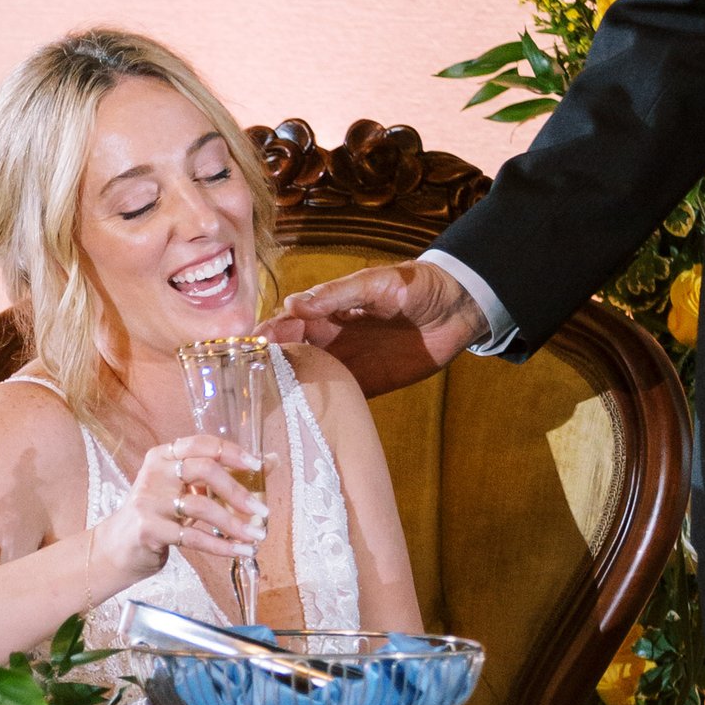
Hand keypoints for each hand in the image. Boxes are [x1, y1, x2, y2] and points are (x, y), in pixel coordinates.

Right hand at [90, 432, 266, 596]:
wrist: (118, 548)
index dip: (233, 453)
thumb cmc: (159, 515)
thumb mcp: (186, 490)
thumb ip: (223, 475)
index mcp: (164, 456)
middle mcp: (155, 473)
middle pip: (204, 470)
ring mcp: (149, 500)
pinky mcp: (148, 529)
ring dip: (234, 524)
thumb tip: (271, 461)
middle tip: (262, 511)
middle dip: (238, 491)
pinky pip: (192, 536)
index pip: (202, 444)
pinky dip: (221, 545)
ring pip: (200, 506)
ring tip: (256, 536)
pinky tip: (240, 551)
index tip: (258, 466)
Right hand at [265, 262, 482, 392]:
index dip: (265, 336)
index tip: (247, 351)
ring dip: (285, 392)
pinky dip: (316, 409)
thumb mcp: (375, 284)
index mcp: (326, 310)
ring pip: (304, 380)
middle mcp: (328, 339)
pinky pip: (334, 399)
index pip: (285, 324)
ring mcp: (345, 364)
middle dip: (266, 368)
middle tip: (248, 385)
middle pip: (287, 356)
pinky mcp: (364, 386)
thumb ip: (336, 295)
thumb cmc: (415, 287)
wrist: (456, 310)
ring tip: (263, 408)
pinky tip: (298, 421)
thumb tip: (294, 305)